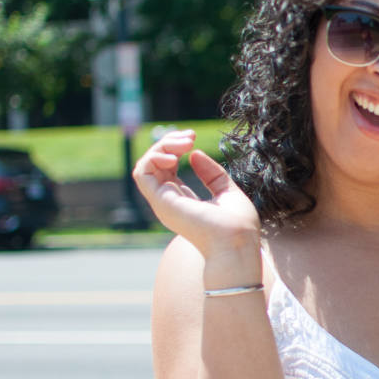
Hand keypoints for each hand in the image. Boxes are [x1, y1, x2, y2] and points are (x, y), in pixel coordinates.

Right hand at [132, 129, 260, 257]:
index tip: (193, 137)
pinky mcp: (160, 201)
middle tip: (190, 136)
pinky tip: (174, 156)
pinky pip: (142, 173)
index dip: (176, 148)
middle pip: (156, 164)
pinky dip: (153, 158)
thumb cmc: (237, 225)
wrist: (236, 242)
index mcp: (184, 202)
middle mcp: (170, 202)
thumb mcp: (227, 191)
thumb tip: (195, 154)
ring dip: (162, 147)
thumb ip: (211, 174)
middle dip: (169, 142)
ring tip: (185, 143)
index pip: (168, 169)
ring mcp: (163, 202)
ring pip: (146, 165)